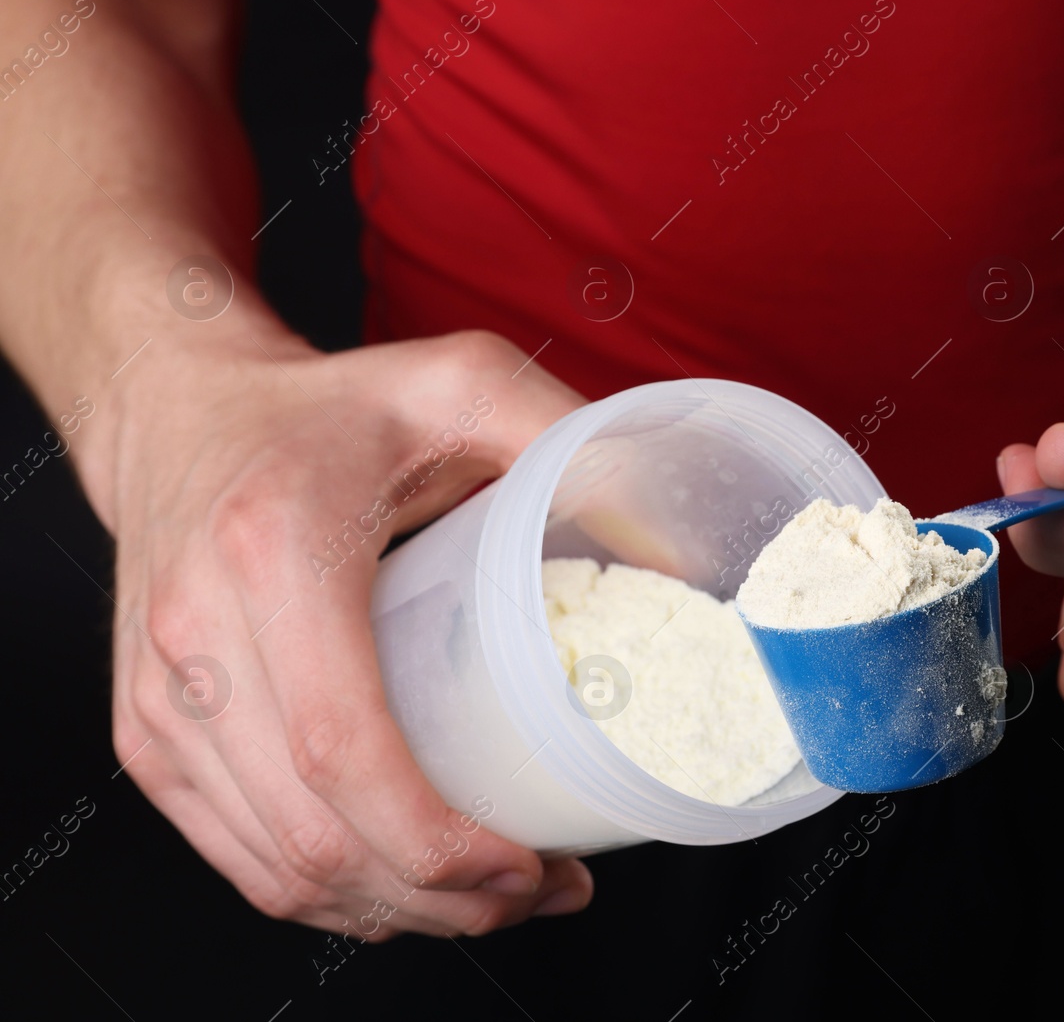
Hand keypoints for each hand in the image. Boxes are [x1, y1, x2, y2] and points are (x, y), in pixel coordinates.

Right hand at [107, 325, 592, 936]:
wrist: (176, 410)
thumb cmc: (323, 407)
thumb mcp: (457, 384)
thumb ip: (568, 437)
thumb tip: (679, 538)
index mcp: (271, 554)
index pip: (341, 748)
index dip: (439, 841)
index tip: (531, 865)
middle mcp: (196, 639)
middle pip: (317, 836)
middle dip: (445, 899)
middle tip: (542, 889)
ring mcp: (162, 701)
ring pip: (280, 869)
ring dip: (399, 912)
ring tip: (496, 898)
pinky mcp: (151, 736)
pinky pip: (241, 859)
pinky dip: (333, 898)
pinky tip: (408, 890)